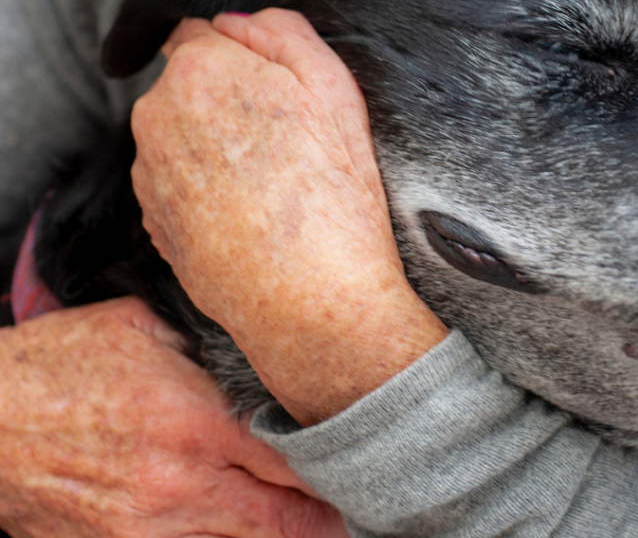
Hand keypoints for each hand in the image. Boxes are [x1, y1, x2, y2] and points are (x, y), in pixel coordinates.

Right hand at [0, 297, 348, 537]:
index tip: (371, 462)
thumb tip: (259, 345)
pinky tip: (259, 531)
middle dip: (327, 519)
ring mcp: (148, 529)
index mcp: (195, 421)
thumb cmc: (61, 363)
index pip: (292, 457)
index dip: (339, 466)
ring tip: (326, 525)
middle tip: (365, 508)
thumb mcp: (143, 327)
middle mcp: (180, 484)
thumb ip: (209, 345)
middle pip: (280, 520)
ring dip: (287, 537)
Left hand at [130, 9, 447, 425]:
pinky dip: (205, 183)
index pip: (203, 30)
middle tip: (285, 134)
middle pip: (190, 80)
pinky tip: (250, 209)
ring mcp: (149, 169)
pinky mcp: (152, 217)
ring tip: (271, 178)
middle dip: (227, 94)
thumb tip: (239, 20)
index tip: (278, 86)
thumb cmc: (331, 190)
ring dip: (214, 139)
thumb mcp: (333, 84)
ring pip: (183, 129)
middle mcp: (156, 113)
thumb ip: (281, 29)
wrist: (309, 297)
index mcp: (198, 68)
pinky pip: (178, 177)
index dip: (246, 54)